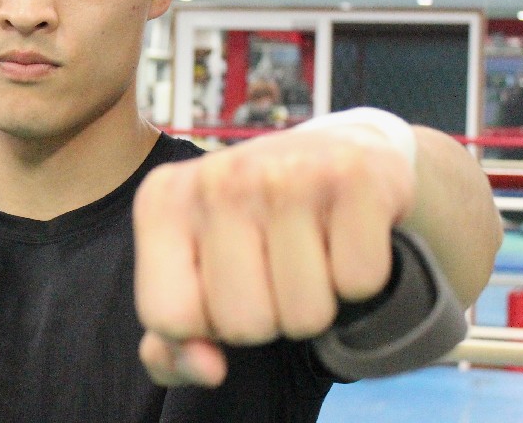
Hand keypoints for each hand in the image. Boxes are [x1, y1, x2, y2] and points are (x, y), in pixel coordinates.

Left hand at [132, 125, 414, 386]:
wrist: (334, 153)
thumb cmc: (253, 227)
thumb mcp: (194, 275)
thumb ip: (172, 341)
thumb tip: (207, 369)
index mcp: (163, 200)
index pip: (169, 318)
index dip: (205, 327)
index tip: (221, 287)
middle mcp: (218, 177)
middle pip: (244, 324)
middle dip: (267, 316)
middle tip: (276, 266)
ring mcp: (286, 171)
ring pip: (306, 315)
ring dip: (316, 299)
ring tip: (311, 249)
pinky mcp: (355, 174)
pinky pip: (359, 284)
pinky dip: (359, 275)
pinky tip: (344, 233)